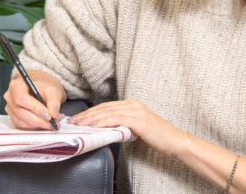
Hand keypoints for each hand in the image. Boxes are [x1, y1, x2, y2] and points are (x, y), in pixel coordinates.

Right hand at [4, 70, 65, 129]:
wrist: (43, 91)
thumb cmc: (45, 88)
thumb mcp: (52, 90)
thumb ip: (54, 101)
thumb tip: (54, 114)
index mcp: (17, 85)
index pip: (21, 98)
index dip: (34, 108)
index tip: (48, 115)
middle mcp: (10, 97)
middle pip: (21, 112)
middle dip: (38, 120)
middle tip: (53, 122)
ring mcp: (11, 109)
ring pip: (22, 122)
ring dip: (38, 125)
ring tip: (53, 122)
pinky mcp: (14, 118)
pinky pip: (23, 126)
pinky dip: (36, 126)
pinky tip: (46, 123)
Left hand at [68, 99, 187, 156]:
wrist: (173, 140)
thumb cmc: (156, 136)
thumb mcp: (137, 127)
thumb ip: (123, 124)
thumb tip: (106, 129)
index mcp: (132, 104)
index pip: (107, 106)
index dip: (91, 111)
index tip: (78, 118)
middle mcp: (134, 104)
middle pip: (105, 108)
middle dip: (87, 114)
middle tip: (72, 121)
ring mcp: (137, 111)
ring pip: (109, 112)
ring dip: (91, 118)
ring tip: (79, 124)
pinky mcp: (139, 120)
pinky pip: (117, 120)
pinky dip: (103, 122)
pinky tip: (94, 126)